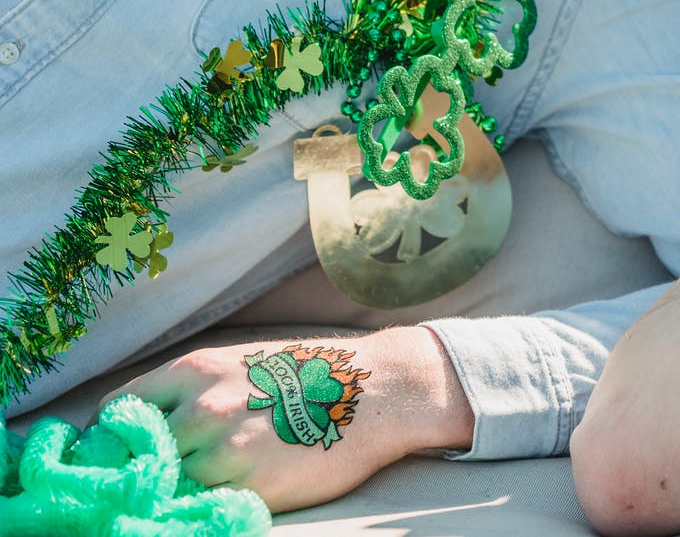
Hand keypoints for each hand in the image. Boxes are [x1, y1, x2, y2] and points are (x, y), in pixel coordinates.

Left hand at [104, 325, 471, 511]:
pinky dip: (204, 504)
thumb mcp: (244, 363)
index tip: (119, 451)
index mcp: (195, 371)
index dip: (113, 435)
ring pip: (166, 484)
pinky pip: (202, 504)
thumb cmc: (314, 375)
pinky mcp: (247, 486)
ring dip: (175, 488)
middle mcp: (200, 409)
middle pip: (134, 453)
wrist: (378, 391)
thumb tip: (150, 426)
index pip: (117, 409)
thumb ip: (194, 390)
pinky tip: (225, 496)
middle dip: (141, 466)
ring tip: (201, 485)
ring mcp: (221, 451)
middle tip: (156, 477)